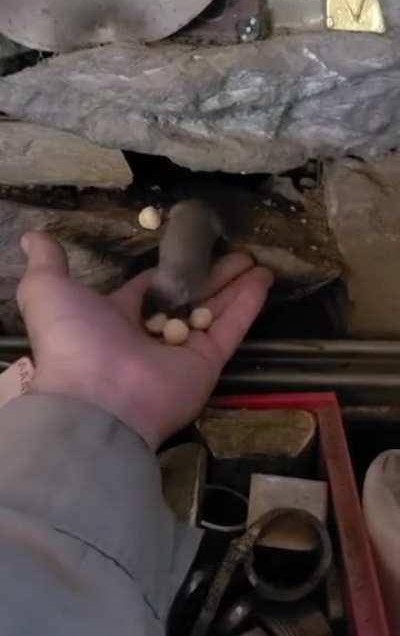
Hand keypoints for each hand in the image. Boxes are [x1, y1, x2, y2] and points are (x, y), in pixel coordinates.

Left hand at [17, 232, 272, 449]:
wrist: (97, 397)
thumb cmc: (73, 340)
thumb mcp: (48, 292)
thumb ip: (48, 264)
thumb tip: (35, 237)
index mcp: (118, 318)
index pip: (150, 289)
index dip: (169, 270)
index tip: (188, 249)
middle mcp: (152, 335)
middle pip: (189, 297)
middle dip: (211, 275)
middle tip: (234, 251)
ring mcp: (182, 350)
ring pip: (215, 310)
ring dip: (235, 285)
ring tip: (256, 259)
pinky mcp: (207, 363)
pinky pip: (231, 328)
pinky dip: (248, 303)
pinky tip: (264, 277)